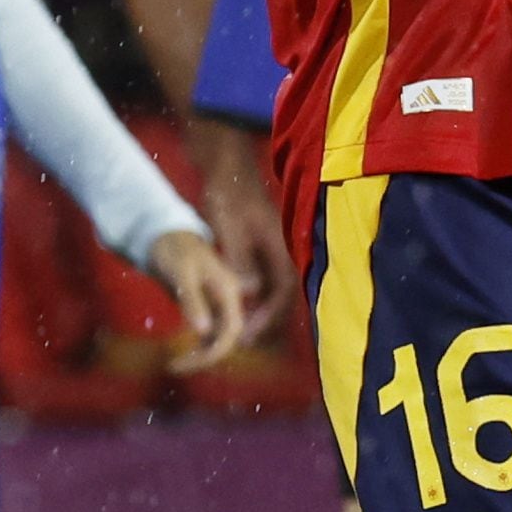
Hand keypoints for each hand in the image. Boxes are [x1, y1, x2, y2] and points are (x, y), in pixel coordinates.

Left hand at [150, 226, 251, 368]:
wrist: (167, 234)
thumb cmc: (174, 249)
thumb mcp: (181, 272)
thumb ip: (192, 300)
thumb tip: (202, 331)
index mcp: (229, 292)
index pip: (230, 331)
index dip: (213, 352)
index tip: (184, 363)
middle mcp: (230, 300)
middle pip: (227, 339)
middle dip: (205, 359)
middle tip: (174, 367)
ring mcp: (220, 304)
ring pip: (219, 339)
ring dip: (201, 355)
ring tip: (174, 364)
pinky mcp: (208, 306)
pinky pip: (210, 333)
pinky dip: (198, 346)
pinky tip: (181, 353)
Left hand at [189, 120, 294, 344]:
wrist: (229, 170)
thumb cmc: (229, 197)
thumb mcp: (231, 228)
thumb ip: (240, 259)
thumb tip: (248, 292)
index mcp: (281, 251)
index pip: (283, 295)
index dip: (267, 319)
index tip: (246, 335)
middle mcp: (283, 255)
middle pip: (282, 299)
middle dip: (266, 323)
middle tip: (241, 342)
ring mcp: (274, 253)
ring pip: (273, 293)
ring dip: (259, 313)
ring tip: (236, 331)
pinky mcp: (263, 252)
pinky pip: (264, 283)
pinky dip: (253, 300)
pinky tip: (235, 306)